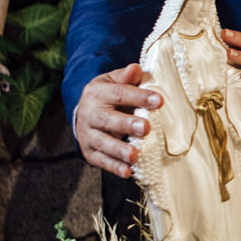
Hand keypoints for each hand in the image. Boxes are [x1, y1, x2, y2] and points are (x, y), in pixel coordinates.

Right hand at [74, 64, 162, 178]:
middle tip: (146, 128)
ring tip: (134, 155)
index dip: (139, 97)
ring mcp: (88, 134)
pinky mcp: (89, 152)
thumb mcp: (113, 81)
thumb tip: (136, 69)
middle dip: (127, 124)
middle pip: (108, 119)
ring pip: (103, 143)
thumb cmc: (107, 95)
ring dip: (119, 150)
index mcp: (99, 93)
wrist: (81, 111)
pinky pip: (101, 160)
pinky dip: (114, 167)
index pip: (120, 94)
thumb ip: (126, 77)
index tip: (159, 101)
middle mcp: (91, 114)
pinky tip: (128, 172)